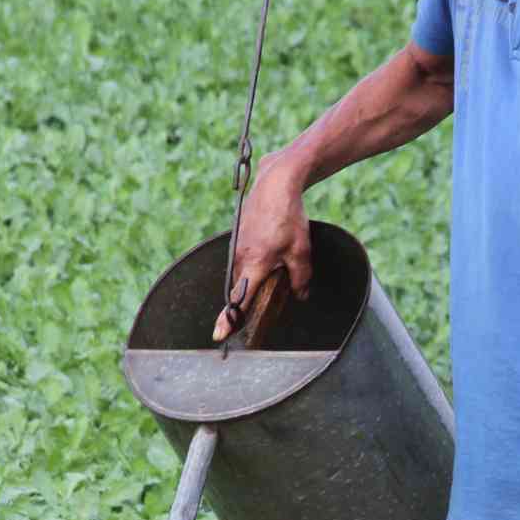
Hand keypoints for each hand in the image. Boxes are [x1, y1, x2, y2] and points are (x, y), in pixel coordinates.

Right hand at [213, 161, 313, 341]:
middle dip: (247, 299)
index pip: (238, 299)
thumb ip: (300, 278)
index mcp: (255, 264)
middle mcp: (240, 257)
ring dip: (254, 277)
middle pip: (240, 288)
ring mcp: (237, 246)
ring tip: (274, 263)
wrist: (275, 184)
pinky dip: (254, 262)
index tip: (218, 335)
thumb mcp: (301, 251)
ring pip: (243, 272)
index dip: (229, 320)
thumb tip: (301, 295)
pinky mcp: (239, 236)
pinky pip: (244, 258)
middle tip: (257, 308)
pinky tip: (271, 248)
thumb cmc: (288, 217)